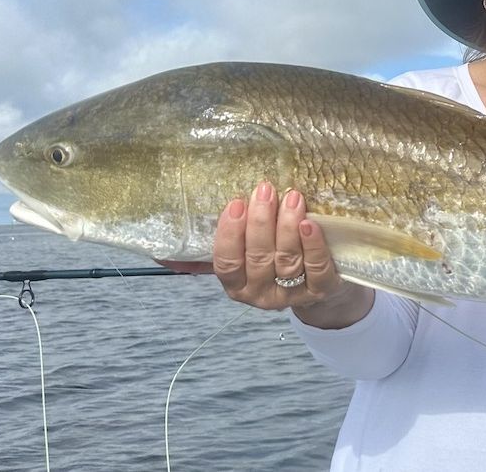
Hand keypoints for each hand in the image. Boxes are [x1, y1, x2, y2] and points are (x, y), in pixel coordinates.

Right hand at [212, 181, 372, 328]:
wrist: (316, 285)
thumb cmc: (272, 260)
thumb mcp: (243, 257)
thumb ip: (217, 247)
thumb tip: (165, 251)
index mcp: (237, 286)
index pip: (227, 263)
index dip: (230, 234)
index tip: (236, 203)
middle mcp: (262, 294)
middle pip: (258, 258)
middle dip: (261, 222)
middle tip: (265, 191)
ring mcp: (292, 294)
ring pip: (286, 260)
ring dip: (287, 226)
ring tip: (292, 198)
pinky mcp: (320, 290)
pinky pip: (317, 269)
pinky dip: (313, 245)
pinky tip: (310, 223)